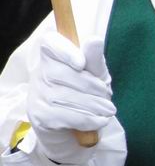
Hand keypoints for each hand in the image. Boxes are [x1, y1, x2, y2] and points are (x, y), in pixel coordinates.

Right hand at [27, 32, 115, 164]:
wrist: (76, 126)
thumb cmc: (87, 92)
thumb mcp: (96, 74)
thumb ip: (94, 59)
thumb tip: (95, 40)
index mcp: (53, 55)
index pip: (49, 43)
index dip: (64, 51)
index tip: (82, 64)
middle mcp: (39, 72)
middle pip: (61, 73)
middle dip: (90, 86)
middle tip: (108, 96)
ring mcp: (36, 94)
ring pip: (63, 96)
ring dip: (92, 105)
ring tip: (108, 110)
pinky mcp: (38, 115)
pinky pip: (63, 116)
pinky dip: (86, 119)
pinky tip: (99, 121)